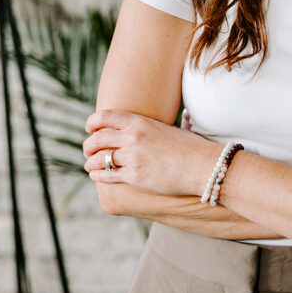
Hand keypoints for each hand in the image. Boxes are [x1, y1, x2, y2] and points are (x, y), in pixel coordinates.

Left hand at [83, 108, 217, 195]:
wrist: (203, 165)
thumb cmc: (189, 147)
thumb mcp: (165, 129)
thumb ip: (147, 128)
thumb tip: (137, 129)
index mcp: (141, 122)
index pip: (105, 116)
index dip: (92, 122)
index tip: (89, 128)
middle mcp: (133, 137)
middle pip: (97, 138)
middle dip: (88, 145)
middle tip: (88, 150)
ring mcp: (133, 157)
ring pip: (99, 158)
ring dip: (90, 162)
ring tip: (90, 165)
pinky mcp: (135, 176)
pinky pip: (107, 175)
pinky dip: (97, 175)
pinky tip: (96, 175)